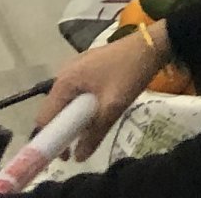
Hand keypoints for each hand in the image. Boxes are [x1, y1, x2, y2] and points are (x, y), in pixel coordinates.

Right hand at [38, 27, 165, 156]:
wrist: (155, 43)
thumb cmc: (131, 72)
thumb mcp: (113, 106)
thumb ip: (94, 133)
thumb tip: (78, 158)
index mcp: (64, 81)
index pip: (45, 118)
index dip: (49, 139)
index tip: (62, 155)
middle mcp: (64, 73)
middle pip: (55, 110)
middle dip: (64, 130)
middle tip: (78, 146)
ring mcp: (76, 68)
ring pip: (68, 101)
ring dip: (76, 118)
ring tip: (90, 131)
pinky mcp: (88, 67)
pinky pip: (78, 92)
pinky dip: (84, 105)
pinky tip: (98, 112)